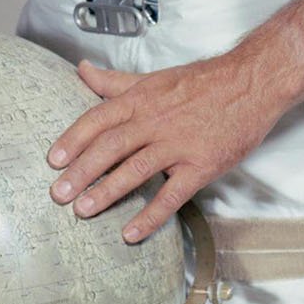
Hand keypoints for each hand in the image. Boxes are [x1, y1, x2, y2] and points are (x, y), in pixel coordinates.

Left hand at [45, 52, 285, 243]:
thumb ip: (115, 81)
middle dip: (81, 171)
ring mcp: (178, 144)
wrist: (250, 83)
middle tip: (57, 194)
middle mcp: (155, 120)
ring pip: (135, 169)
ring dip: (106, 192)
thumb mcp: (154, 78)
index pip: (99, 118)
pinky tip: (131, 233)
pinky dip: (150, 216)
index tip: (53, 160)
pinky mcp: (201, 165)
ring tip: (82, 211)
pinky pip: (172, 195)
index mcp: (142, 98)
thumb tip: (83, 71)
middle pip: (110, 146)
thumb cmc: (201, 82)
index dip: (74, 140)